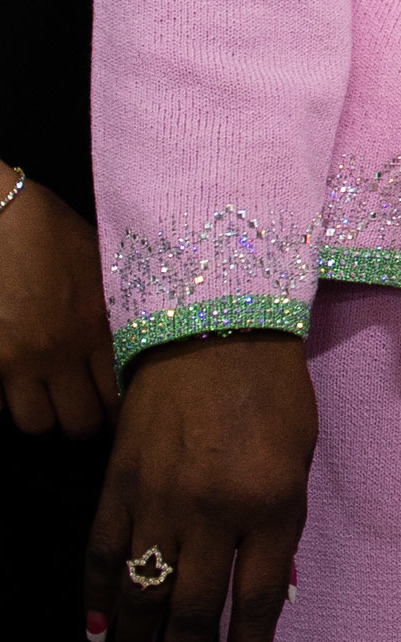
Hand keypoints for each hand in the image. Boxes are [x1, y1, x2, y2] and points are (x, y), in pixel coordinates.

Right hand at [0, 171, 117, 438]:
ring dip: (43, 417)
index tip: (119, 408)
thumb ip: (119, 310)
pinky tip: (18, 386)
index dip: (120, 412)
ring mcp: (19, 358)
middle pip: (80, 424)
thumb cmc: (56, 234)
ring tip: (49, 400)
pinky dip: (7, 404)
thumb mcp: (105, 266)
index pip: (121, 398)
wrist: (2, 217)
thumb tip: (146, 340)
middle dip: (84, 424)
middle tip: (84, 409)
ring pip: (35, 424)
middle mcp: (63, 349)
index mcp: (101, 325)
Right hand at [85, 332, 312, 641]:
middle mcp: (213, 511)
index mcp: (271, 505)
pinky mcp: (119, 483)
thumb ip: (284, 526)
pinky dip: (98, 595)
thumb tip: (272, 591)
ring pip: (141, 591)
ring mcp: (159, 498)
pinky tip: (96, 628)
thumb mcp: (301, 458)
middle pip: (190, 608)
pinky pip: (103, 553)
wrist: (217, 330)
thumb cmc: (276, 393)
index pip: (256, 600)